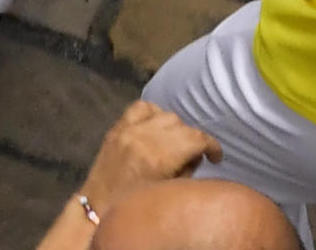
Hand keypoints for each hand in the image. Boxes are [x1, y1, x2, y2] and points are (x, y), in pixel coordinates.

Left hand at [80, 101, 220, 208]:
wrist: (99, 207)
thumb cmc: (137, 207)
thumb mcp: (170, 192)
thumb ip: (186, 170)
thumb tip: (196, 155)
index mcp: (158, 157)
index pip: (195, 138)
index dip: (212, 145)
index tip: (216, 157)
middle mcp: (143, 138)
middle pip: (181, 125)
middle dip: (195, 139)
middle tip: (197, 154)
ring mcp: (127, 130)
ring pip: (164, 114)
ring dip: (176, 126)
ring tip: (177, 142)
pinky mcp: (116, 128)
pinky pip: (140, 108)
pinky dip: (154, 113)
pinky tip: (157, 126)